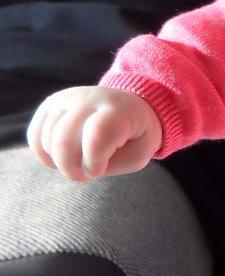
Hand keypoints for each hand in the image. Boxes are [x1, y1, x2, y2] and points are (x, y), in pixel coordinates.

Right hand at [27, 86, 162, 181]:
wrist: (129, 106)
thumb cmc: (136, 136)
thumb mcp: (138, 154)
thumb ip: (112, 164)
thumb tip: (81, 167)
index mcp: (118, 110)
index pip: (97, 135)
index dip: (93, 162)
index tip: (98, 172)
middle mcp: (88, 99)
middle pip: (64, 139)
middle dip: (71, 169)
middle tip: (85, 177)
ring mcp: (66, 98)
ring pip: (46, 140)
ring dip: (59, 163)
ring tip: (78, 165)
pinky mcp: (50, 104)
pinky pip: (34, 135)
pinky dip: (43, 154)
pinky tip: (59, 160)